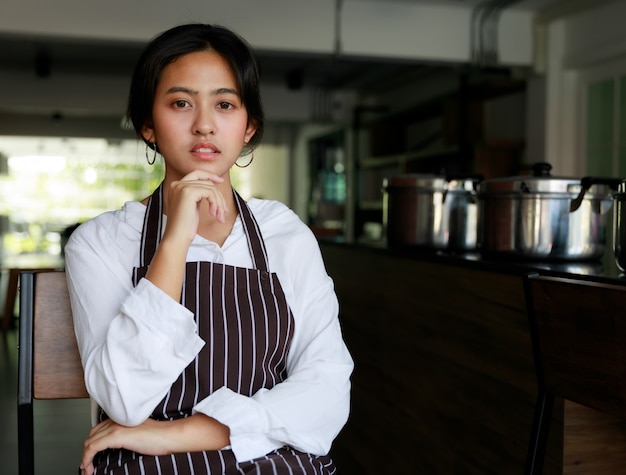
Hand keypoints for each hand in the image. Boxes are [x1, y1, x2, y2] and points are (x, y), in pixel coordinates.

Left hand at [79, 414, 229, 474]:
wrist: (169, 435)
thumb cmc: (160, 436)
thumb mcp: (139, 434)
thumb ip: (127, 436)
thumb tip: (119, 447)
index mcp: (122, 419)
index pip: (99, 430)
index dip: (92, 445)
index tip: (91, 458)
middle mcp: (116, 421)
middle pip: (92, 435)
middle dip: (86, 452)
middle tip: (88, 466)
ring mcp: (115, 427)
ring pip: (90, 442)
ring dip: (85, 458)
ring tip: (87, 470)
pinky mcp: (116, 436)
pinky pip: (93, 448)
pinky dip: (87, 458)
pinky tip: (88, 467)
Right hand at [164, 170, 228, 243]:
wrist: (177, 237)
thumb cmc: (185, 225)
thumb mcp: (193, 205)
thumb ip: (199, 194)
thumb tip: (214, 184)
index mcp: (176, 186)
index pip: (197, 174)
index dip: (210, 176)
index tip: (220, 181)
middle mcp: (177, 184)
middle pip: (206, 182)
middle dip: (218, 196)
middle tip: (224, 210)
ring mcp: (182, 187)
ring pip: (210, 188)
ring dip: (219, 203)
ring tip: (219, 216)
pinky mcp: (188, 192)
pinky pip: (210, 193)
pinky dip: (216, 203)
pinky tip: (213, 214)